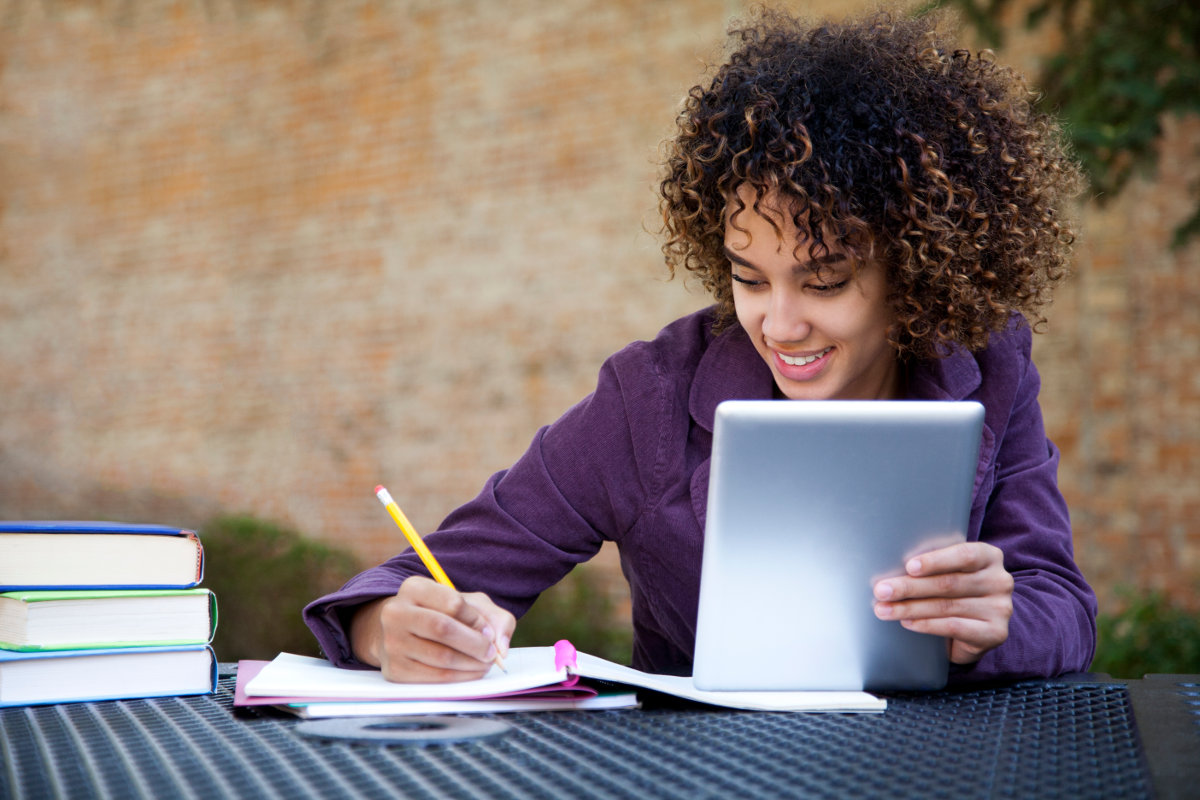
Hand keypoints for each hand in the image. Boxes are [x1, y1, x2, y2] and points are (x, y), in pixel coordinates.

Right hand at [349, 575, 514, 681]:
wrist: (401, 634)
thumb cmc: (442, 615)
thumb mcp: (467, 604)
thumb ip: (493, 617)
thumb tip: (501, 645)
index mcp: (414, 588)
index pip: (452, 602)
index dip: (476, 619)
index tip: (488, 631)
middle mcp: (396, 613)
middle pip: (443, 629)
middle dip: (475, 644)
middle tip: (491, 653)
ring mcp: (392, 643)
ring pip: (441, 657)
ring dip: (471, 664)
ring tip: (484, 663)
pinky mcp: (394, 670)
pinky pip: (434, 678)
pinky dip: (460, 678)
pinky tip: (470, 672)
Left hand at [872, 541, 1012, 664]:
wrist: (976, 630)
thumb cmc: (954, 591)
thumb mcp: (948, 571)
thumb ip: (932, 564)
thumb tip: (889, 563)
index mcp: (989, 556)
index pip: (964, 554)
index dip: (935, 560)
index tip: (909, 567)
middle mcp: (999, 580)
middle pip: (949, 583)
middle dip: (910, 587)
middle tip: (882, 591)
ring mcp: (1001, 608)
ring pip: (946, 606)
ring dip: (910, 608)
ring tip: (884, 609)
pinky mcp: (996, 633)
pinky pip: (954, 627)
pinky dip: (926, 625)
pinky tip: (907, 623)